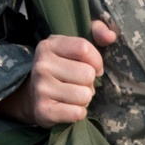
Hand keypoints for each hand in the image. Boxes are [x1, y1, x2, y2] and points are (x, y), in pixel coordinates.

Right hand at [0, 20, 115, 127]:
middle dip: (89, 82)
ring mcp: (40, 88)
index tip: (94, 67)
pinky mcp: (42, 110)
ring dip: (85, 98)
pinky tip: (68, 107)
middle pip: (87, 74)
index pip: (83, 48)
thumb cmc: (64, 67)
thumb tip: (110, 36)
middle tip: (78, 84)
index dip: (96, 61)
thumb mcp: (76, 45)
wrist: (34, 96)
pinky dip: (79, 112)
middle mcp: (41, 65)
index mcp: (49, 45)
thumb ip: (97, 31)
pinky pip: (77, 113)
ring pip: (84, 95)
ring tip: (73, 95)